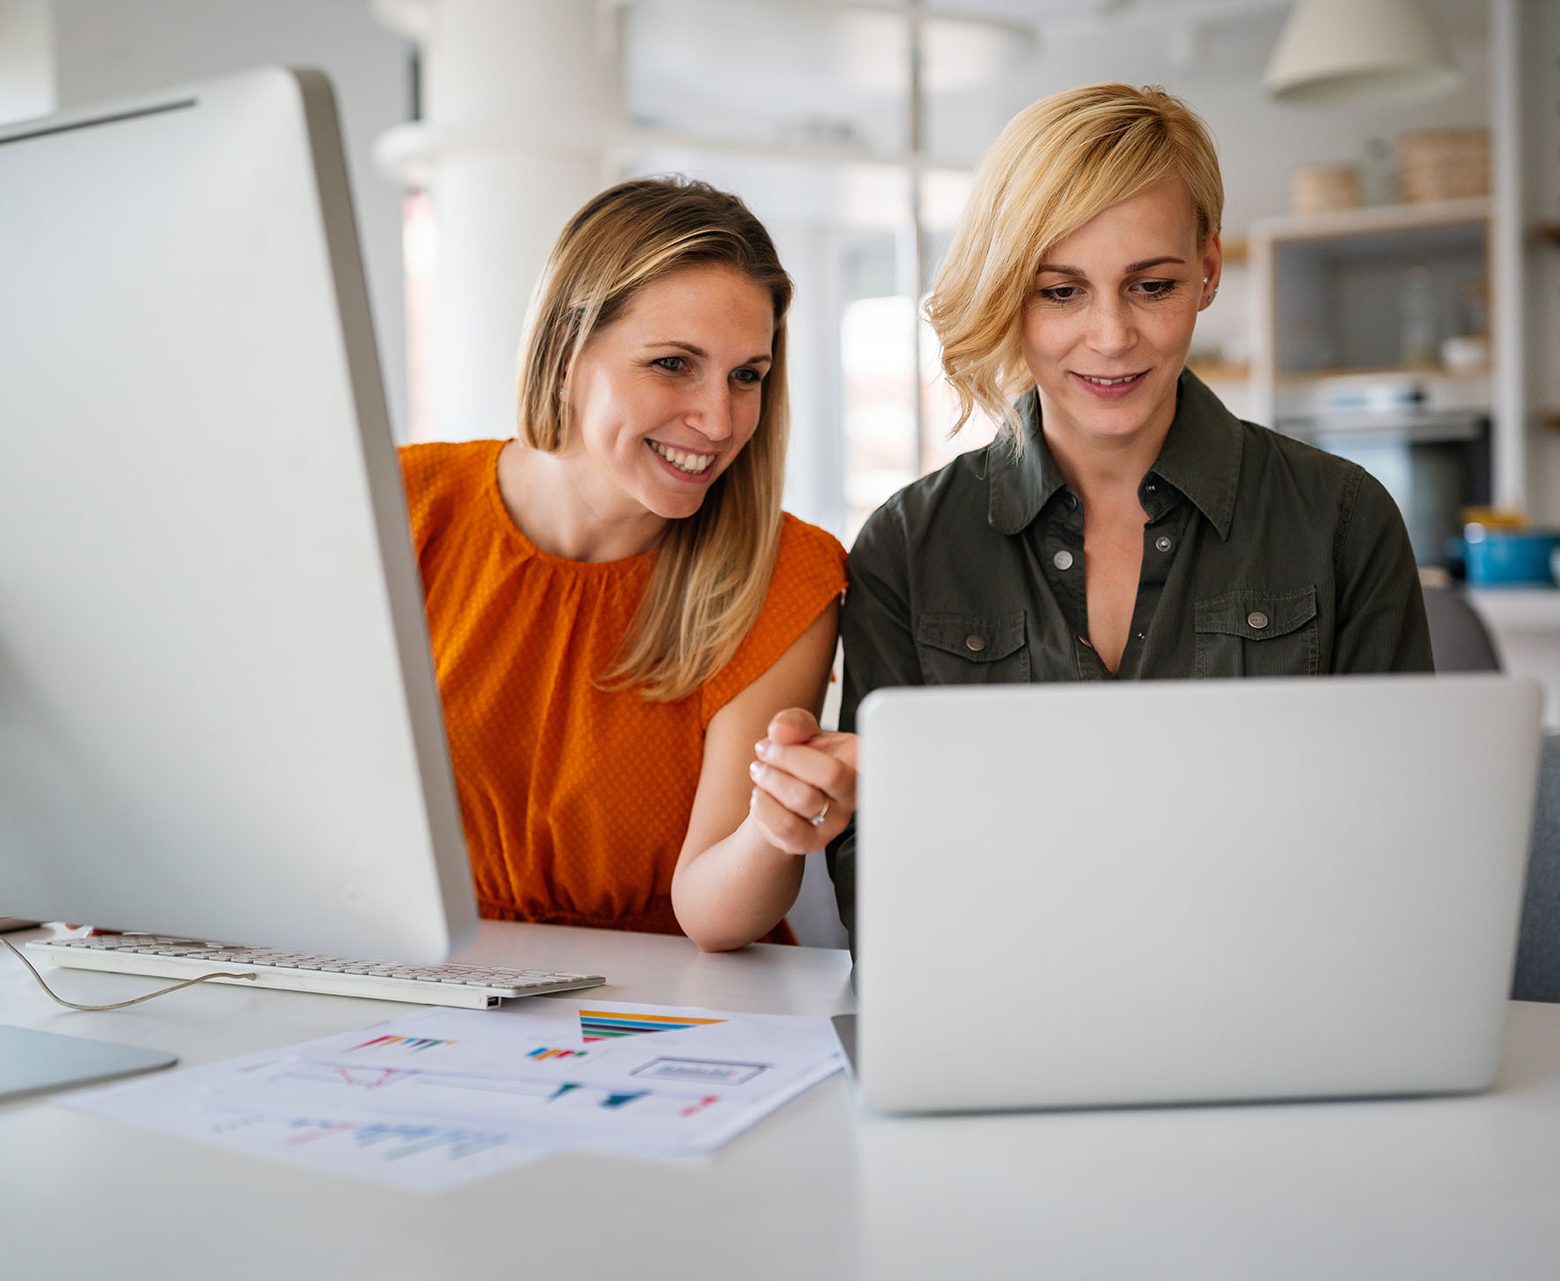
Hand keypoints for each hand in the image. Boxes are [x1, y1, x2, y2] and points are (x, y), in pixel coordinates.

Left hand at [747, 708, 857, 853]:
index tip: (778, 737)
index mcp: (858, 761)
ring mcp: (835, 822)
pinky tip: (760, 796)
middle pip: (827, 774)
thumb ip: (793, 722)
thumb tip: (780, 731)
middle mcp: (853, 795)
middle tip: (763, 750)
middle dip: (783, 758)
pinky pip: (787, 828)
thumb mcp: (800, 731)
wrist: (786, 794)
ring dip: (770, 781)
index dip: (810, 748)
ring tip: (759, 771)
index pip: (853, 754)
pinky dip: (764, 807)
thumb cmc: (802, 759)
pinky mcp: (813, 842)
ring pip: (804, 800)